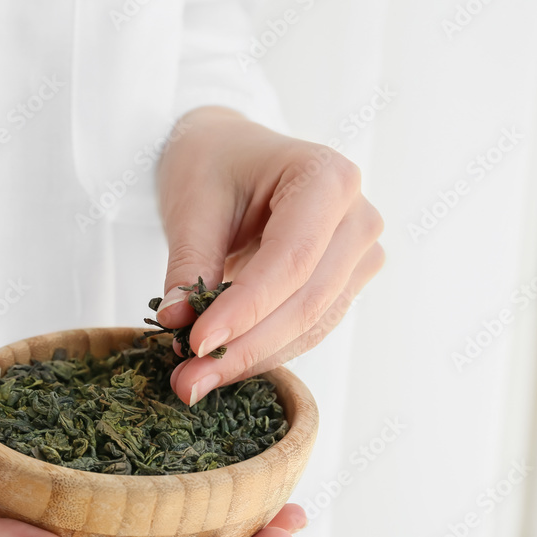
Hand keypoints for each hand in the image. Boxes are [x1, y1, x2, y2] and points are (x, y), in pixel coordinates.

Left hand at [156, 106, 384, 404]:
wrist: (229, 153)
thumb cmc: (212, 165)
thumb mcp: (191, 205)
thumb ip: (189, 265)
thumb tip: (177, 324)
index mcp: (327, 177)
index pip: (290, 260)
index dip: (245, 310)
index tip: (196, 344)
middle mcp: (358, 216)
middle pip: (307, 301)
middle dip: (245, 348)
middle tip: (187, 381)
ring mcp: (359, 253)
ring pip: (312, 325)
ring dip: (253, 360)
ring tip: (194, 382)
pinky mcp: (346, 283)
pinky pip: (309, 329)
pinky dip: (264, 352)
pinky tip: (219, 368)